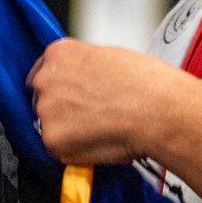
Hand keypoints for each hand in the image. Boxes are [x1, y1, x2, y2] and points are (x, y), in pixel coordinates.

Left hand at [28, 38, 176, 164]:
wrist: (158, 110)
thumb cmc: (147, 83)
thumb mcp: (110, 58)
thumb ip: (85, 68)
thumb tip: (82, 84)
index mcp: (59, 53)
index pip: (44, 71)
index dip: (62, 88)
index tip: (73, 96)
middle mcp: (46, 79)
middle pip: (43, 98)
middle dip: (63, 109)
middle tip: (92, 115)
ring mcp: (46, 110)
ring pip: (50, 125)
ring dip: (69, 130)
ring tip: (101, 128)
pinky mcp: (52, 139)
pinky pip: (59, 149)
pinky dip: (75, 150)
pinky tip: (99, 140)